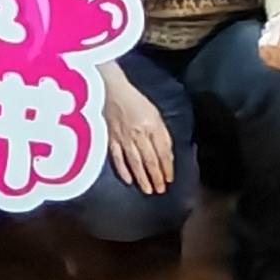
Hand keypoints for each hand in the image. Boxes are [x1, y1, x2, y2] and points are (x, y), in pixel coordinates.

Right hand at [100, 65, 174, 194]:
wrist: (110, 89)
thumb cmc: (135, 101)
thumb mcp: (154, 114)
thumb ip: (161, 134)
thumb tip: (166, 155)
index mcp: (152, 125)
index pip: (162, 151)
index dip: (167, 167)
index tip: (169, 179)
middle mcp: (139, 133)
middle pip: (149, 159)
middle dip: (156, 177)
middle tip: (160, 190)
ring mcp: (123, 137)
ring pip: (134, 162)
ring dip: (142, 178)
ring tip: (148, 190)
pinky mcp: (110, 138)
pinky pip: (117, 157)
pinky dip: (123, 170)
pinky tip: (128, 180)